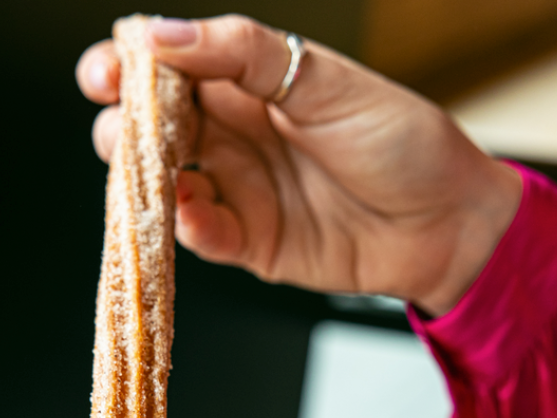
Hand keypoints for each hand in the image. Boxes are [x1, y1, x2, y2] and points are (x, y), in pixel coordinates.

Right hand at [76, 15, 520, 316]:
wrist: (450, 223)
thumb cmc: (402, 142)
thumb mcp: (328, 82)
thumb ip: (245, 55)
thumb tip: (162, 35)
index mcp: (252, 82)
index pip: (172, 67)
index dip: (131, 66)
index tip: (106, 71)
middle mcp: (237, 134)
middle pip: (152, 126)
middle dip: (124, 123)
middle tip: (122, 126)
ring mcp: (241, 189)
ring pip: (164, 182)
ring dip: (144, 178)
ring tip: (149, 171)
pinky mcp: (252, 242)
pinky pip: (203, 234)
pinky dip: (188, 225)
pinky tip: (190, 213)